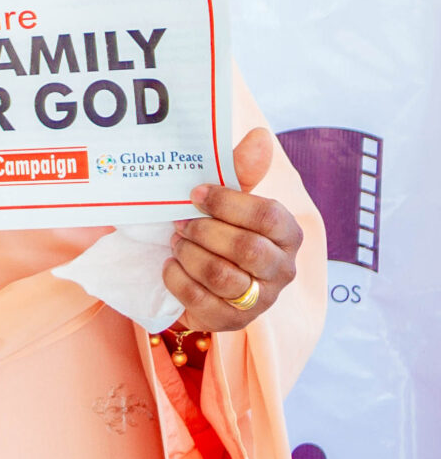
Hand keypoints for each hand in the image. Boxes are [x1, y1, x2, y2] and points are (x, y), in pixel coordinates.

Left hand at [165, 128, 304, 333]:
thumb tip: (260, 137)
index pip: (269, 216)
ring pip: (223, 277)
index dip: (228, 203)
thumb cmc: (218, 229)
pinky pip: (200, 301)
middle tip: (180, 223)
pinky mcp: (232, 322)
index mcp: (288, 234)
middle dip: (204, 232)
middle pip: (246, 249)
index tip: (195, 193)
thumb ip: (241, 171)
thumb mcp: (227, 200)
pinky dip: (177, 279)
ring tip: (176, 243)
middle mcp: (282, 270)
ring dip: (189, 255)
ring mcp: (261, 300)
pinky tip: (171, 266)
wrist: (197, 276)